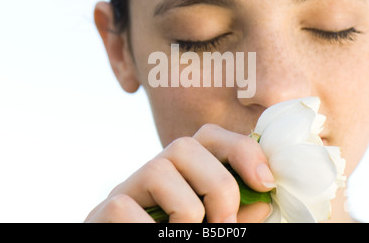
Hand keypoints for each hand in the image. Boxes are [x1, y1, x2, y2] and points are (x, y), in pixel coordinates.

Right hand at [84, 124, 274, 222]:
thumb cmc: (176, 238)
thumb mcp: (210, 227)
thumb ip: (234, 216)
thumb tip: (263, 202)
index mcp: (182, 174)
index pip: (209, 137)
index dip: (241, 149)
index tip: (265, 183)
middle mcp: (153, 173)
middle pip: (184, 145)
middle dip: (218, 184)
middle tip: (227, 223)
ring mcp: (126, 190)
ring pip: (158, 169)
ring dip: (187, 210)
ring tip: (192, 236)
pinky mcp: (103, 212)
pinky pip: (124, 208)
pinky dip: (152, 231)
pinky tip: (161, 240)